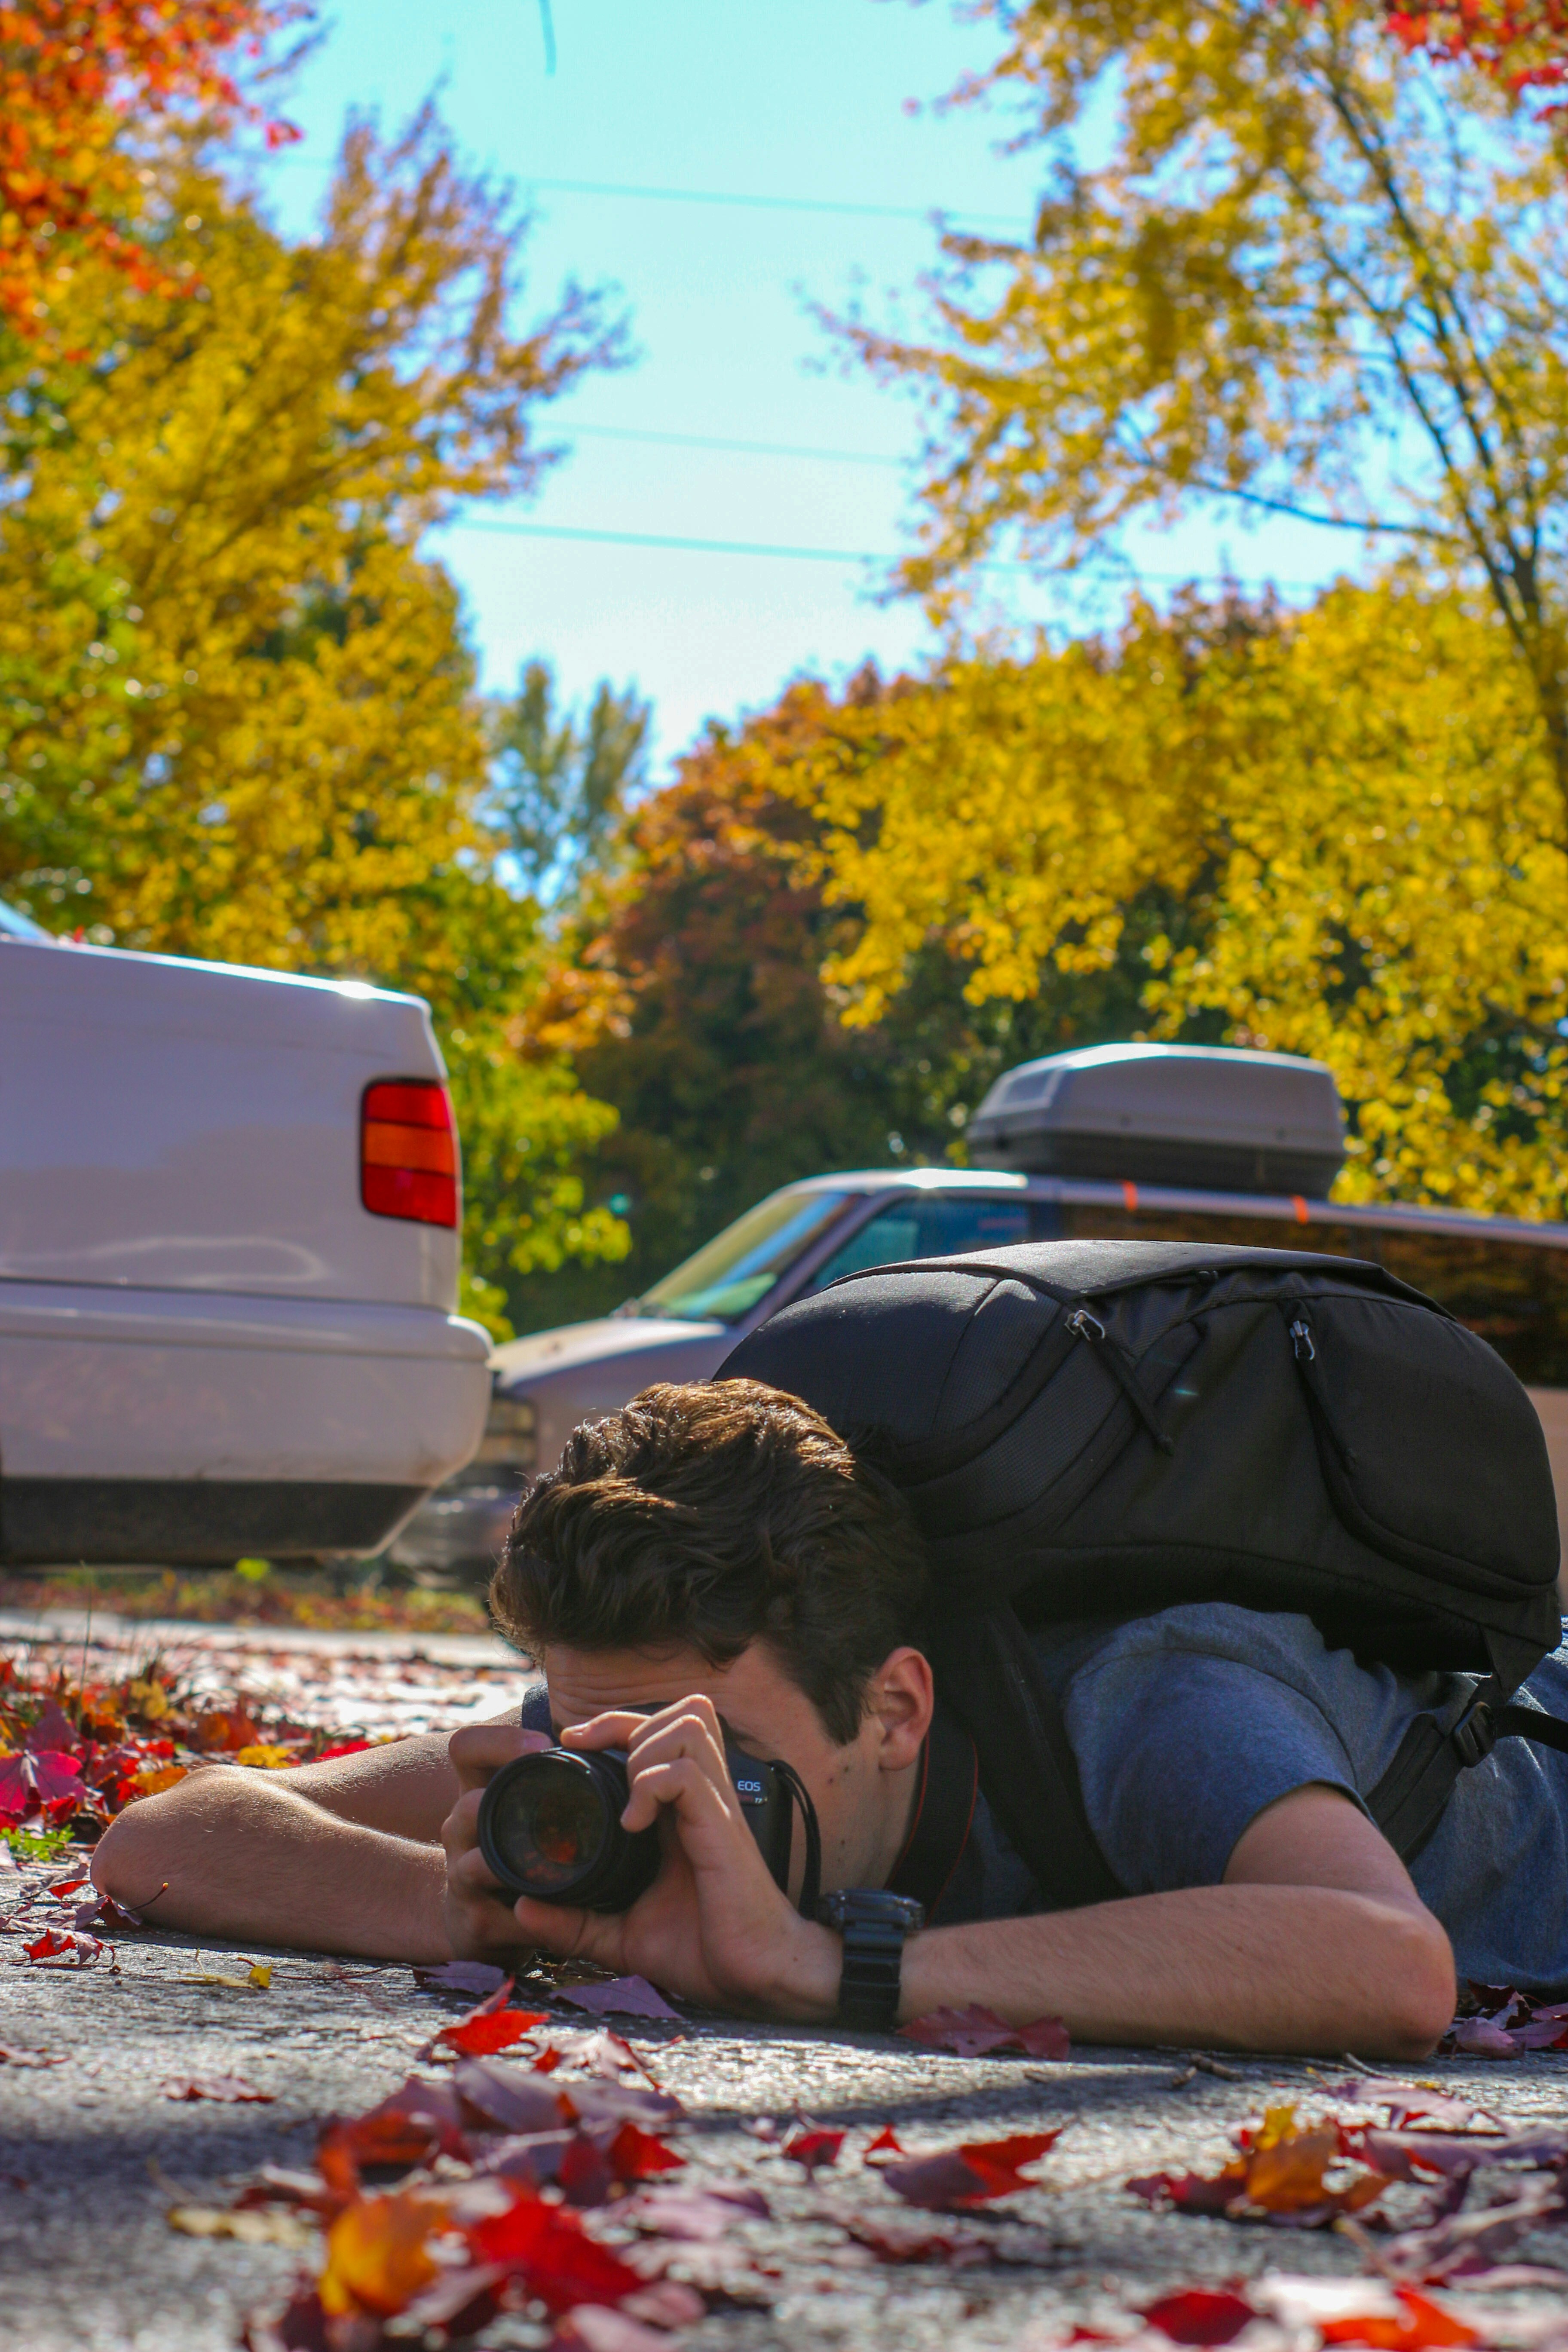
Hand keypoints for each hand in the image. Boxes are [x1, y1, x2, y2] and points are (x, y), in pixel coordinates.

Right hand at [441, 1723, 553, 1964]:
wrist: (481, 1920)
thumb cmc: (518, 1849)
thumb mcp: (524, 1804)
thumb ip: (550, 1771)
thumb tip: (604, 1733)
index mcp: (479, 1791)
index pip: (467, 1747)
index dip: (498, 1740)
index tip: (544, 1742)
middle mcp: (462, 1828)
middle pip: (467, 1804)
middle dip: (498, 1802)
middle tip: (541, 1813)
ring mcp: (462, 1874)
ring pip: (473, 1863)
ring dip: (507, 1867)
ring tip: (542, 1866)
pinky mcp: (473, 1920)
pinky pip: (496, 1916)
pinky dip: (527, 1918)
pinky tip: (550, 1917)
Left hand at [505, 1696, 840, 2020]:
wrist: (754, 1979)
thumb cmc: (701, 1951)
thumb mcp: (623, 1935)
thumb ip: (576, 1922)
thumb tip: (523, 1907)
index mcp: (685, 1811)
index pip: (660, 1728)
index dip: (614, 1724)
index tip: (572, 1747)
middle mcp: (705, 1798)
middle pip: (684, 1711)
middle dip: (628, 1723)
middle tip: (593, 1759)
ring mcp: (716, 1809)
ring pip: (689, 1726)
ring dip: (645, 1750)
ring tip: (625, 1799)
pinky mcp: (722, 1829)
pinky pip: (687, 1773)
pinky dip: (653, 1786)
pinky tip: (634, 1826)